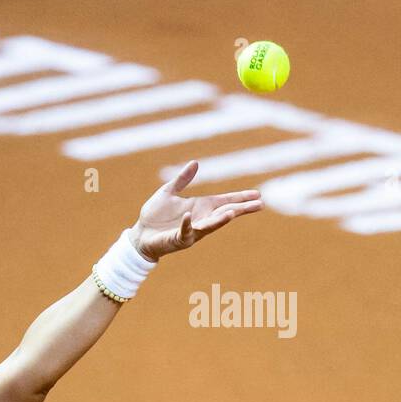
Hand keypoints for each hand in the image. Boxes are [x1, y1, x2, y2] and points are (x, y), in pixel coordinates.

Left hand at [127, 160, 263, 260]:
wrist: (140, 235)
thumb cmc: (155, 216)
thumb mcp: (168, 192)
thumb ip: (182, 179)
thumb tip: (195, 163)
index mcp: (201, 207)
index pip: (225, 201)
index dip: (241, 198)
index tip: (258, 194)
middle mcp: (201, 220)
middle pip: (225, 213)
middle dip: (241, 209)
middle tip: (260, 205)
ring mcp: (192, 231)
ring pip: (210, 225)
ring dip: (221, 219)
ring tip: (233, 213)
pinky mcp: (178, 238)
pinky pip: (184, 231)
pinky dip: (188, 224)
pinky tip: (189, 216)